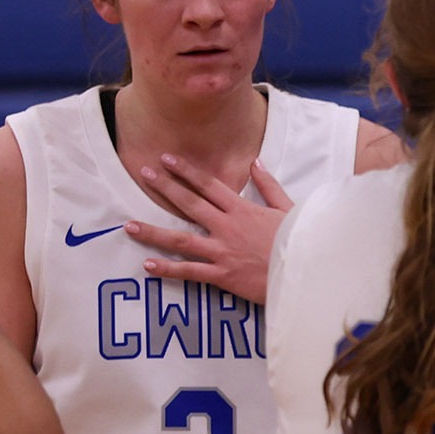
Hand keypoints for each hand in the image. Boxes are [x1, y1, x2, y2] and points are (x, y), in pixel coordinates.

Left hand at [127, 154, 293, 303]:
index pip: (209, 185)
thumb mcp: (288, 209)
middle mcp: (227, 226)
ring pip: (181, 239)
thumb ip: (269, 186)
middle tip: (144, 173)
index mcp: (243, 209)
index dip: (186, 171)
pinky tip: (148, 265)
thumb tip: (256, 162)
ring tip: (129, 225)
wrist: (305, 273)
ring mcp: (222, 251)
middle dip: (165, 187)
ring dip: (153, 231)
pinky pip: (190, 272)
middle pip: (190, 203)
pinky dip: (168, 269)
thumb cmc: (299, 242)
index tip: (167, 159)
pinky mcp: (222, 275)